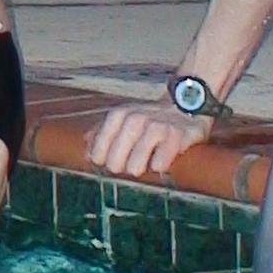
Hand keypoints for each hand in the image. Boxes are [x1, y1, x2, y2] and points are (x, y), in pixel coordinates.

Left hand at [88, 100, 211, 180]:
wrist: (184, 105)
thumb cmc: (148, 119)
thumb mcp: (122, 120)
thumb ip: (100, 134)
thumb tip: (87, 156)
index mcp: (117, 115)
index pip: (98, 152)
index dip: (104, 161)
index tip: (112, 161)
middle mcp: (134, 119)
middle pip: (115, 163)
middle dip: (121, 167)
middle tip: (130, 163)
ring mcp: (156, 126)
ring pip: (135, 166)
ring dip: (140, 168)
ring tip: (144, 163)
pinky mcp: (176, 136)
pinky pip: (160, 163)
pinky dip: (159, 166)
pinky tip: (159, 163)